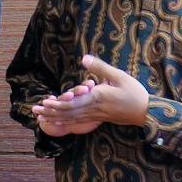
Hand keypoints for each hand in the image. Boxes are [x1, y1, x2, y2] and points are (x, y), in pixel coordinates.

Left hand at [33, 54, 147, 131]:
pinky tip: (57, 122)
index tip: (45, 102)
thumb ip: (100, 67)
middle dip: (50, 112)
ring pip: (71, 118)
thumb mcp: (119, 76)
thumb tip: (83, 58)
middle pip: (68, 112)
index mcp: (98, 97)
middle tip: (34, 111)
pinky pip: (78, 121)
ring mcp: (95, 115)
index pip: (73, 102)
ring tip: (40, 117)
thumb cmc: (134, 92)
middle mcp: (94, 108)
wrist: (146, 112)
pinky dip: (66, 121)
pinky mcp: (98, 118)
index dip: (58, 104)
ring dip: (55, 117)